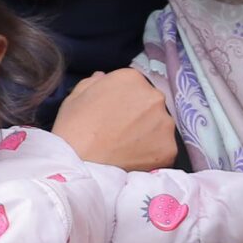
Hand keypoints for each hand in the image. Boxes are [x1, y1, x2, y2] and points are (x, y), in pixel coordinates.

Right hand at [51, 70, 177, 171]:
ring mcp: (165, 124)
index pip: (136, 86)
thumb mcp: (76, 96)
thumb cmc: (73, 129)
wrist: (79, 165)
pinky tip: (136, 160)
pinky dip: (153, 155)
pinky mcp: (170, 149)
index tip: (117, 114)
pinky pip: (164, 150)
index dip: (126, 101)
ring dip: (149, 135)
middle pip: (152, 105)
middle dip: (141, 116)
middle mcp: (154, 97)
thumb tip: (103, 77)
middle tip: (123, 132)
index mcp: (132, 78)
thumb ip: (94, 82)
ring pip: (161, 127)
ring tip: (129, 148)